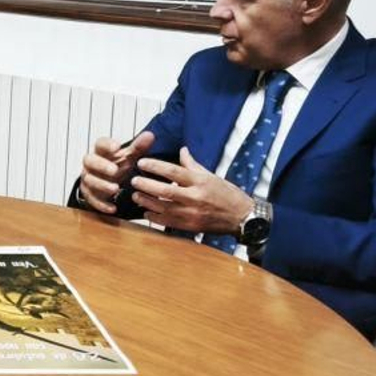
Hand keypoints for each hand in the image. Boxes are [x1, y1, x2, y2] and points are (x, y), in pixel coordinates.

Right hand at [77, 131, 155, 214]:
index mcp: (101, 151)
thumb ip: (138, 147)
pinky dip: (102, 204)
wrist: (109, 181)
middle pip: (90, 161)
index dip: (107, 145)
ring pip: (90, 180)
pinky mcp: (89, 194)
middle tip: (114, 170)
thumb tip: (150, 135)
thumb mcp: (129, 157)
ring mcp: (88, 178)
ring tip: (115, 189)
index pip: (100, 144)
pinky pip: (91, 199)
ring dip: (101, 185)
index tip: (117, 146)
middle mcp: (91, 164)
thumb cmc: (119, 165)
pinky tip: (113, 208)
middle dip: (101, 166)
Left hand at [130, 147, 252, 233]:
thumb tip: (182, 150)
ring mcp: (193, 213)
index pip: (174, 172)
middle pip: (166, 190)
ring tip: (136, 195)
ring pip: (164, 207)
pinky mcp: (191, 226)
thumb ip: (193, 164)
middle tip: (134, 180)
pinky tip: (146, 212)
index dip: (156, 166)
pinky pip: (168, 222)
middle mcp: (196, 197)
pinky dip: (155, 217)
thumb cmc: (227, 194)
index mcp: (200, 181)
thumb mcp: (211, 176)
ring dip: (147, 201)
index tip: (142, 163)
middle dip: (147, 185)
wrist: (241, 216)